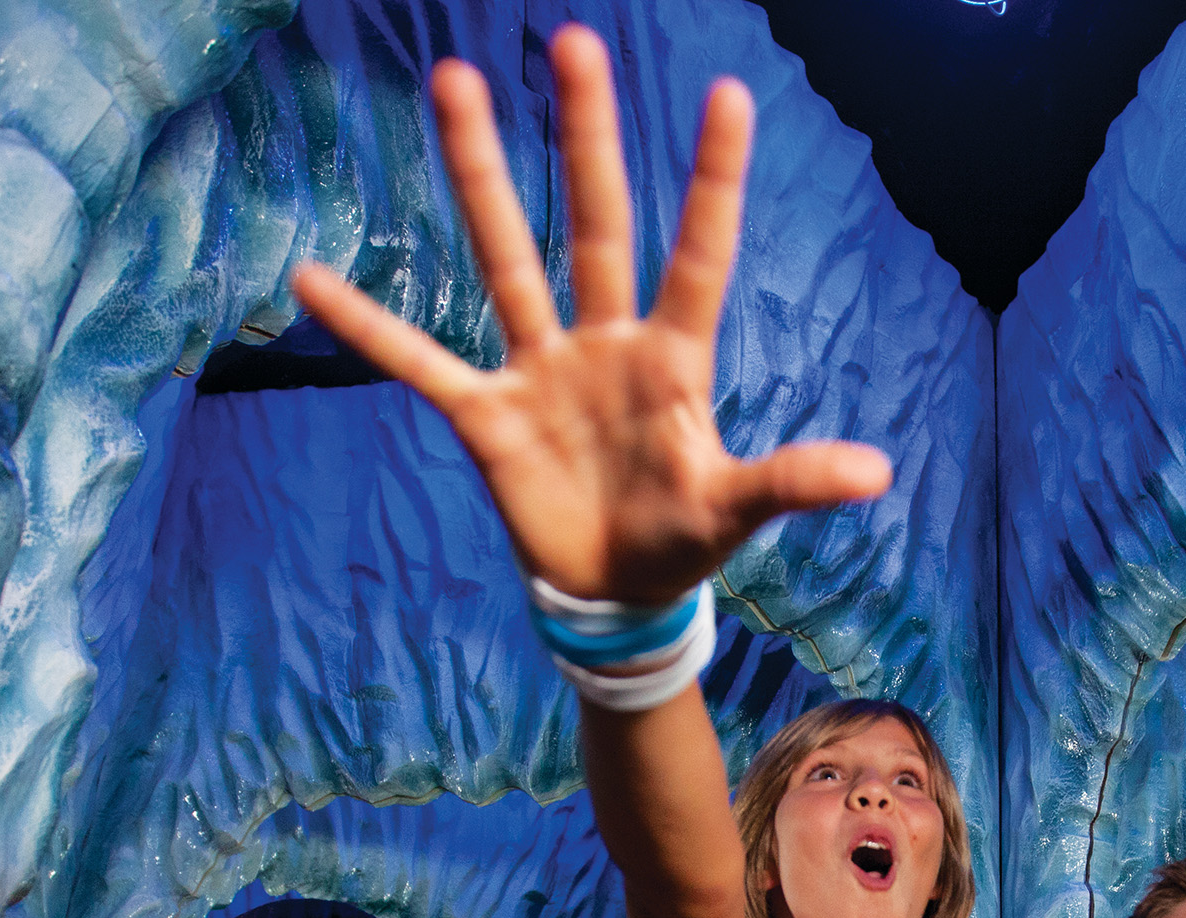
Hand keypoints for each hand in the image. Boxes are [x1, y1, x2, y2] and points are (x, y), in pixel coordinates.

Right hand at [290, 27, 890, 603]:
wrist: (616, 594)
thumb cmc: (683, 540)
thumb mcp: (739, 508)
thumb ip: (794, 479)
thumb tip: (877, 473)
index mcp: (671, 357)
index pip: (697, 252)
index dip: (712, 179)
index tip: (729, 92)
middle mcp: (604, 341)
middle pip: (596, 220)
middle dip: (586, 135)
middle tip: (574, 40)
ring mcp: (540, 368)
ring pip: (507, 255)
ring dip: (479, 174)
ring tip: (458, 83)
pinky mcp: (487, 415)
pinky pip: (418, 362)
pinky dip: (366, 326)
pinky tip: (307, 276)